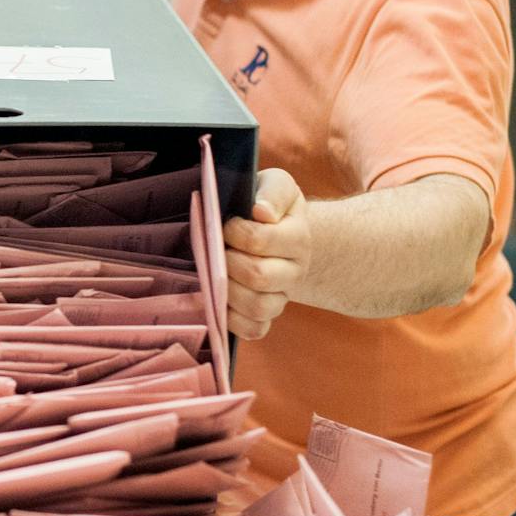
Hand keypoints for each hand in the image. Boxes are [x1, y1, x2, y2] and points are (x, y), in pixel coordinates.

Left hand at [221, 168, 309, 340]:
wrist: (278, 229)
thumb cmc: (268, 204)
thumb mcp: (276, 186)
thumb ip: (273, 192)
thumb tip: (262, 212)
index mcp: (298, 237)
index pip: (262, 240)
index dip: (236, 232)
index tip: (226, 224)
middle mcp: (295, 270)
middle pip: (260, 276)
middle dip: (228, 262)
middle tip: (218, 250)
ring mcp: (282, 295)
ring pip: (260, 307)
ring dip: (229, 292)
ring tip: (216, 275)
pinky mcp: (267, 314)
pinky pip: (256, 330)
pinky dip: (235, 321)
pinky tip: (220, 302)